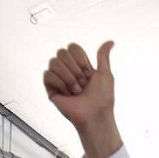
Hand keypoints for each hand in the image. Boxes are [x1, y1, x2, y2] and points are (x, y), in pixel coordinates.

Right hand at [43, 41, 119, 157]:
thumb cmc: (102, 99)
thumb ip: (103, 56)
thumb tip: (110, 42)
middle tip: (82, 84)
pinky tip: (67, 93)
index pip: (72, 47)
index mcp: (80, 65)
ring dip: (69, 78)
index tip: (89, 73)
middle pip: (62, 52)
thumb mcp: (106, 73)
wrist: (94, 115)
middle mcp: (68, 70)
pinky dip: (60, 84)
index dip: (81, 60)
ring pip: (54, 62)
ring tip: (76, 91)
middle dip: (75, 69)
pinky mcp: (50, 88)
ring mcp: (59, 79)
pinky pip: (48, 74)